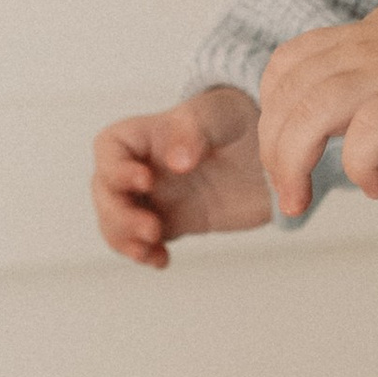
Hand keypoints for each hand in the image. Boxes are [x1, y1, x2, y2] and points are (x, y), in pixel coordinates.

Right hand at [92, 86, 271, 266]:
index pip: (109, 148)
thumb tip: (175, 162)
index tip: (146, 181)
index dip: (116, 168)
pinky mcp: (173, 222)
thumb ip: (194, 132)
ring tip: (152, 247)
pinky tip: (162, 260)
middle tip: (152, 228)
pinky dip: (144, 254)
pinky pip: (143, 242)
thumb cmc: (241, 120)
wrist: (273, 154)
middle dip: (118, 214)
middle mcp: (144, 165)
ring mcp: (156, 196)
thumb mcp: (220, 116)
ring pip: (115, 220)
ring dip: (124, 239)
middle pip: (105, 190)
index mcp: (148, 133)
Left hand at [257, 0, 377, 218]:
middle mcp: (362, 56)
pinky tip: (374, 184)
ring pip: (312, 112)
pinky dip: (359, 162)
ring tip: (302, 197)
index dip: (274, 110)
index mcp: (357, 39)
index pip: (286, 67)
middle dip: (272, 152)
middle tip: (287, 193)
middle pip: (286, 97)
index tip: (286, 145)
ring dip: (293, 163)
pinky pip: (371, 130)